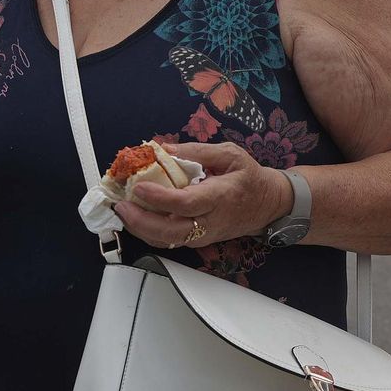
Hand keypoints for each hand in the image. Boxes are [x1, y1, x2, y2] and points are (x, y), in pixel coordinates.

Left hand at [112, 142, 292, 250]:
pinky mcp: (196, 240)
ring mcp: (203, 235)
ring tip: (123, 209)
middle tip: (122, 205)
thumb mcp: (229, 154)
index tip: (139, 187)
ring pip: (167, 241)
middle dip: (141, 221)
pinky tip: (136, 215)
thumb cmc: (249, 177)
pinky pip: (169, 241)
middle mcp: (210, 222)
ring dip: (141, 228)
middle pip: (172, 232)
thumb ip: (196, 151)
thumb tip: (163, 149)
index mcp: (220, 198)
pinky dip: (148, 231)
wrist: (268, 205)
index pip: (186, 203)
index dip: (160, 198)